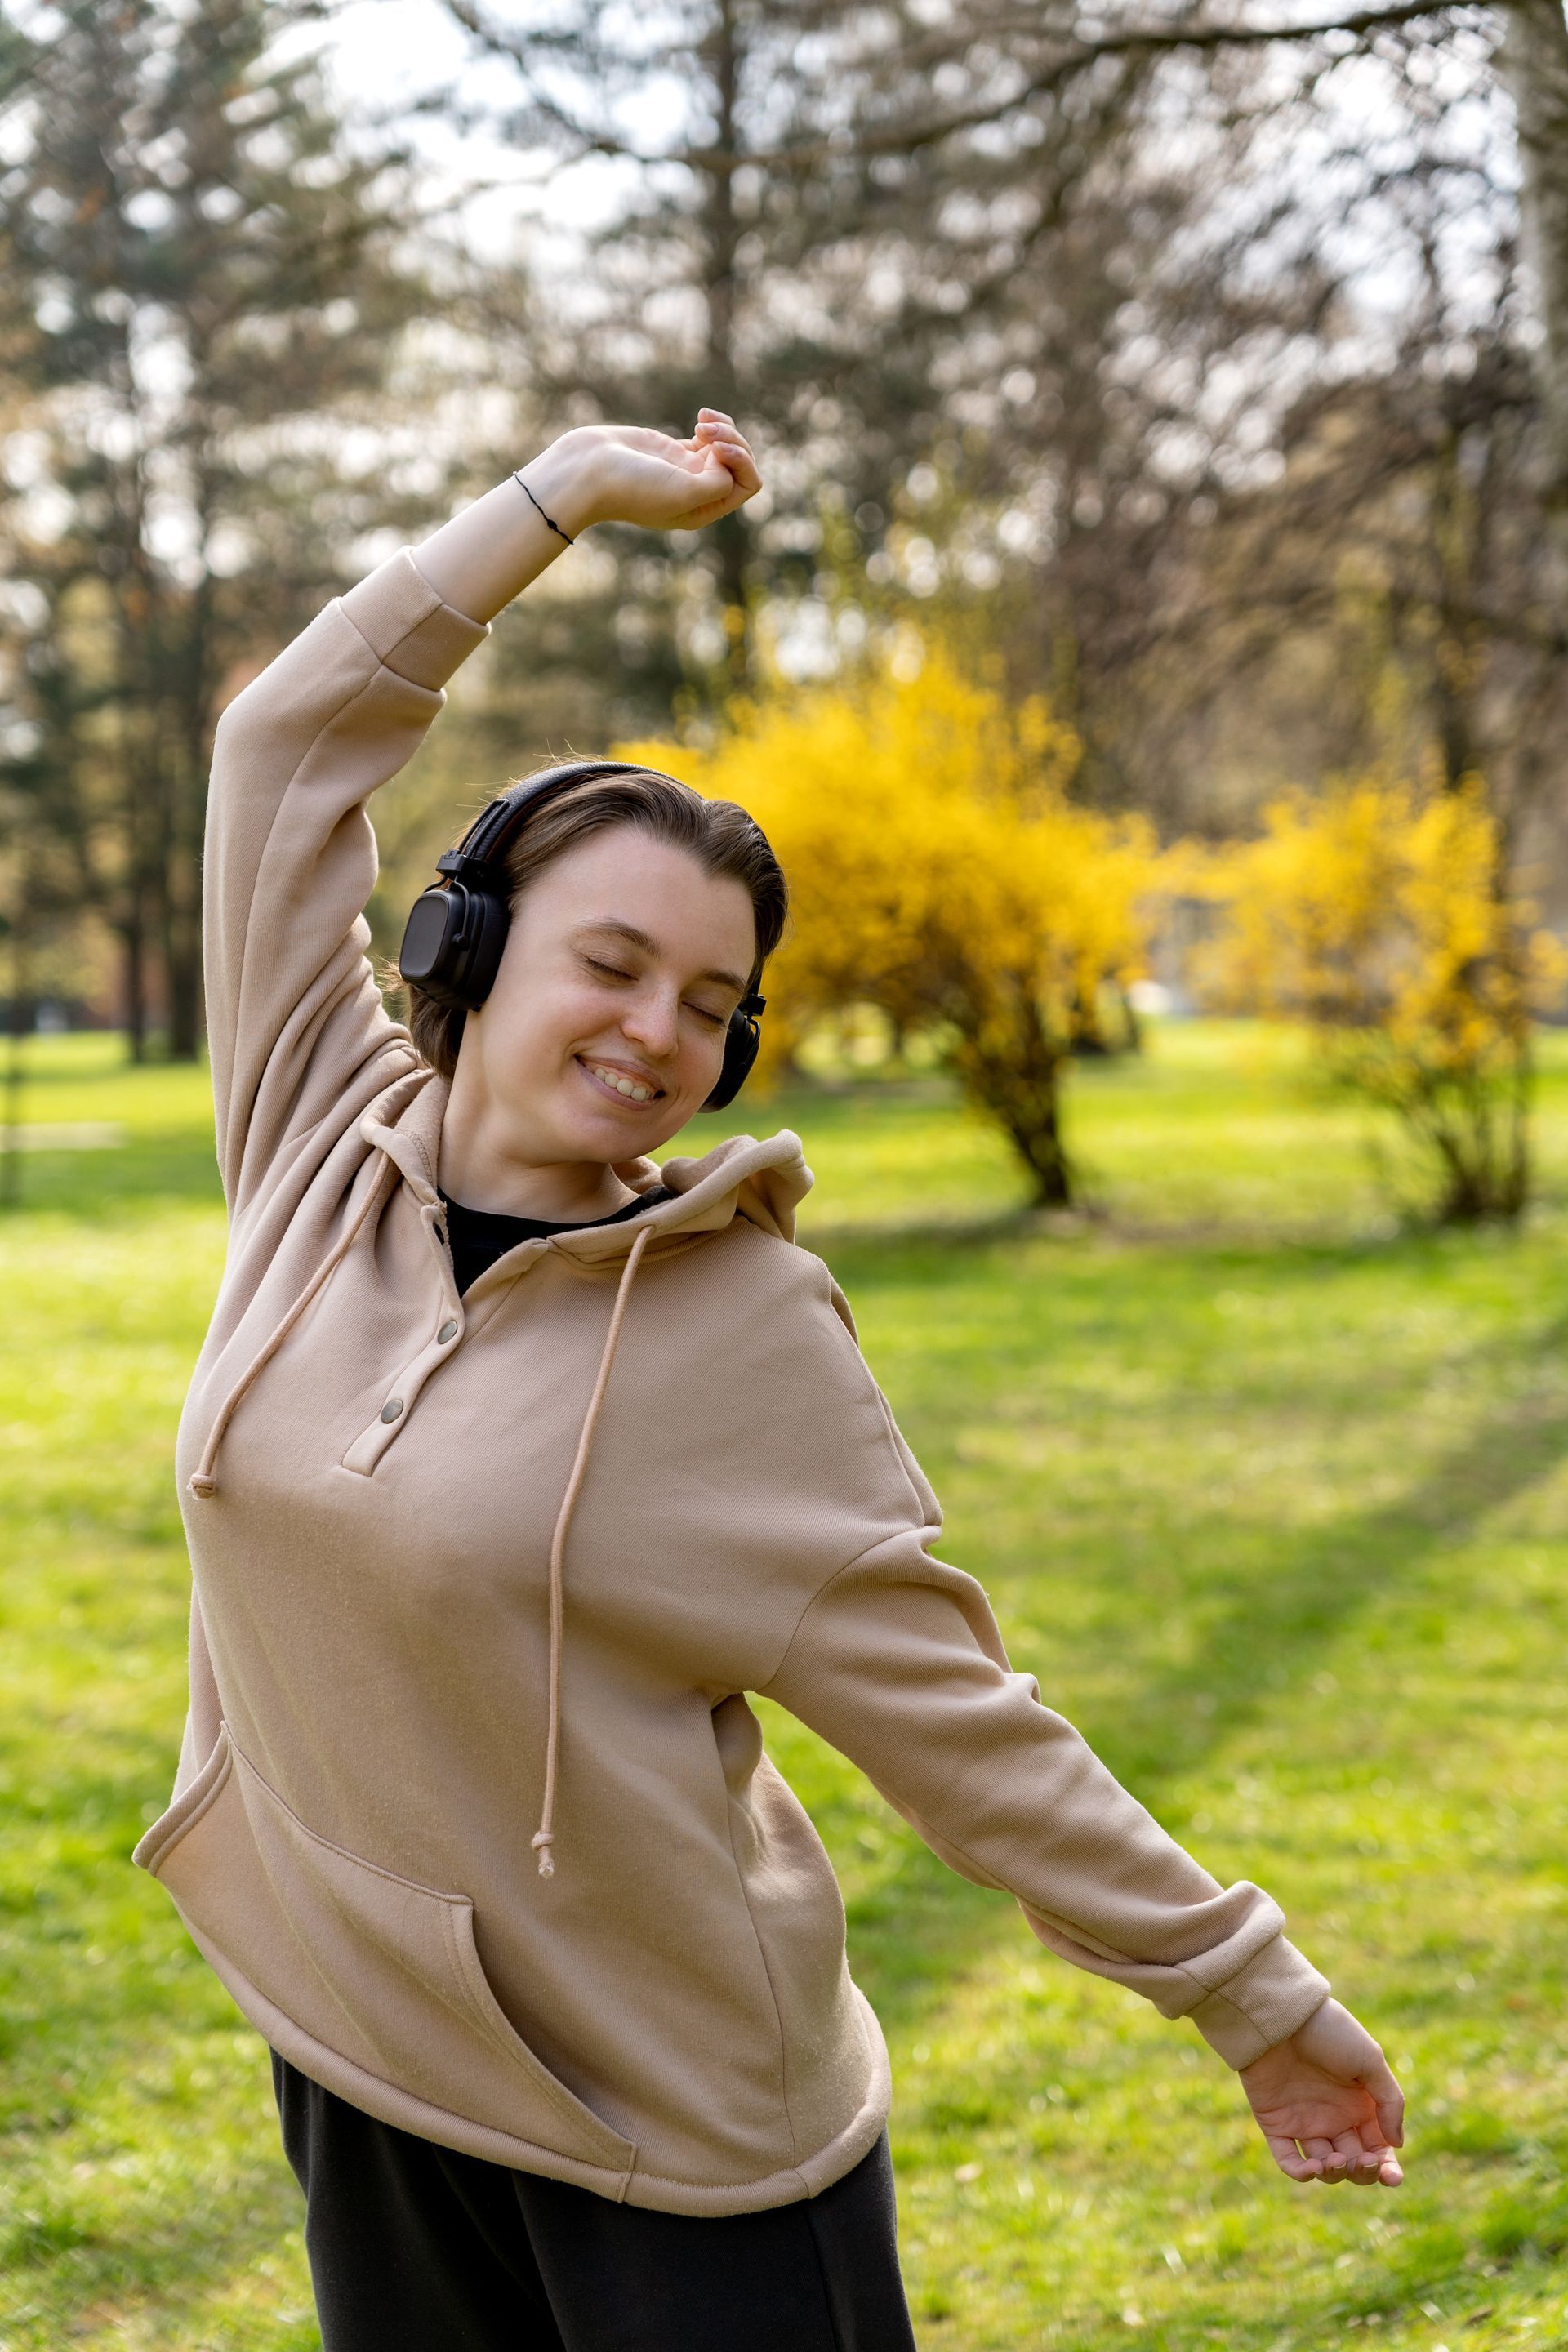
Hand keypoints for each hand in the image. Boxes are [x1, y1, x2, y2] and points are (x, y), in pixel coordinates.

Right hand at [529, 411, 761, 536]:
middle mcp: (699, 493)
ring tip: (701, 421)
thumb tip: (726, 465)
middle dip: (732, 439)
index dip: (741, 460)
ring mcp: (688, 471)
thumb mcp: (683, 492)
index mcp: (704, 510)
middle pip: (741, 464)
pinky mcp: (676, 451)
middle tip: (705, 430)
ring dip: (723, 427)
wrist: (589, 469)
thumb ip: (717, 483)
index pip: (747, 485)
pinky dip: (713, 423)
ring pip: (728, 447)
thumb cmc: (632, 486)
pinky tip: (699, 417)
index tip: (714, 448)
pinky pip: (712, 437)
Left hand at [1239, 1998, 1404, 2186]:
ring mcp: (1304, 2122)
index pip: (1378, 2148)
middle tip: (1362, 2161)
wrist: (1281, 2015)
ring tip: (1335, 2159)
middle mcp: (1334, 2117)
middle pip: (1354, 2163)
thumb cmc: (1329, 2032)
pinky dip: (1300, 2173)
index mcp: (1359, 2105)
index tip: (1392, 2177)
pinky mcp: (1276, 2124)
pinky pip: (1288, 2160)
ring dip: (1334, 2173)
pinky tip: (1313, 2169)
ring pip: (1325, 2167)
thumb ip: (1390, 2102)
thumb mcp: (1370, 2061)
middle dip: (1363, 2172)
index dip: (1387, 2167)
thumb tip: (1397, 2144)